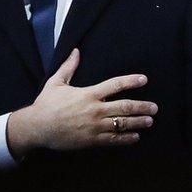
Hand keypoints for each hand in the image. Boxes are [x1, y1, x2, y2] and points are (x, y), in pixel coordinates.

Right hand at [6, 49, 157, 158]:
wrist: (37, 127)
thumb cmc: (46, 104)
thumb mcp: (56, 82)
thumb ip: (69, 67)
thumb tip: (76, 51)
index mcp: (88, 94)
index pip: (115, 85)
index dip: (131, 81)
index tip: (144, 80)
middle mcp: (95, 110)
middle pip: (125, 107)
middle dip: (142, 107)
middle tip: (154, 107)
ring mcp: (95, 126)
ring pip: (122, 124)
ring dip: (138, 122)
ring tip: (149, 121)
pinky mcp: (92, 140)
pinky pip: (113, 140)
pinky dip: (126, 139)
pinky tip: (135, 137)